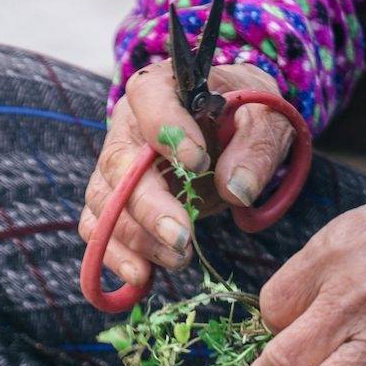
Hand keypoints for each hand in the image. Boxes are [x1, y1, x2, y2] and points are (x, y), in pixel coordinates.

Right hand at [80, 59, 294, 288]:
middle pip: (118, 163)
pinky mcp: (115, 205)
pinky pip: (99, 232)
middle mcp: (128, 127)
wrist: (232, 137)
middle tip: (181, 237)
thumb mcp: (266, 121)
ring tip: (178, 259)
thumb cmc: (246, 119)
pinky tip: (141, 278)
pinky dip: (115, 257)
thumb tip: (236, 189)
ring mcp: (116, 169)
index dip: (166, 130)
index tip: (198, 163)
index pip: (148, 98)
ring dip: (136, 238)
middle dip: (147, 205)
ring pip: (105, 204)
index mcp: (163, 88)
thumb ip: (255, 148)